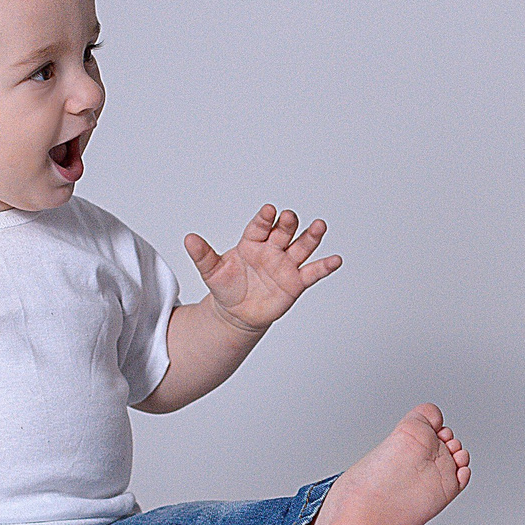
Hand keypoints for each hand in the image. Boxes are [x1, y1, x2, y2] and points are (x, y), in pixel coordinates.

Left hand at [185, 205, 339, 333]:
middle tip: (289, 217)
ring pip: (302, 246)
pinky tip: (335, 259)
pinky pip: (312, 272)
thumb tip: (189, 239)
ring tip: (319, 226)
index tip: (269, 211)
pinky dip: (325, 266)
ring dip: (311, 236)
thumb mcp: (211, 271)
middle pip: (283, 232)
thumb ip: (203, 255)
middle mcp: (272, 249)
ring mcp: (286, 264)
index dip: (264, 219)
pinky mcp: (296, 282)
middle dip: (287, 224)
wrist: (237, 313)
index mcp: (252, 242)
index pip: (260, 226)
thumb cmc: (226, 287)